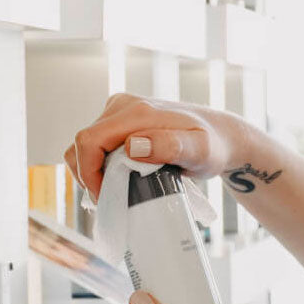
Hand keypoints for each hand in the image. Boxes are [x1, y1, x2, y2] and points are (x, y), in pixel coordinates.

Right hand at [65, 93, 245, 202]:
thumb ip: (169, 146)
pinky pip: (96, 143)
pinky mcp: (121, 119)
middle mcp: (123, 105)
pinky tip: (118, 179)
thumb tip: (132, 144)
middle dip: (89, 175)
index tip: (106, 197)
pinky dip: (99, 164)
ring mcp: (120, 110)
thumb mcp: (200, 151)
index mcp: (136, 112)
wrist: (220, 135)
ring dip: (92, 171)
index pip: (89, 141)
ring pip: (86, 145)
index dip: (88, 173)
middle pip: (82, 143)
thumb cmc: (213, 146)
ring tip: (117, 190)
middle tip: (112, 199)